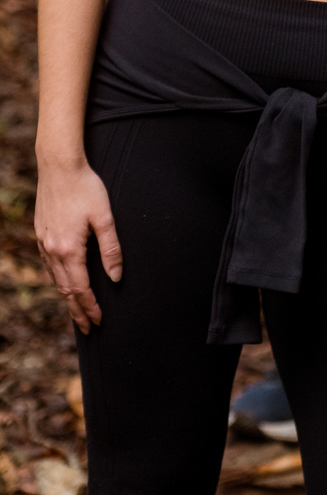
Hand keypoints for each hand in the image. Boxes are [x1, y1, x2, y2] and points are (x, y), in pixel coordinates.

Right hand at [35, 160, 122, 332]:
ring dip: (66, 298)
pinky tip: (63, 282)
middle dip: (77, 310)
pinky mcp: (41, 233)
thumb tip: (116, 276)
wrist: (59, 166)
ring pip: (54, 279)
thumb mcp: (104, 217)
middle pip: (65, 290)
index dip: (90, 307)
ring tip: (77, 312)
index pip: (80, 288)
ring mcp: (44, 242)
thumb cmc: (86, 188)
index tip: (99, 321)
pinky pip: (48, 265)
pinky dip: (57, 279)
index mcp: (69, 249)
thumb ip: (111, 249)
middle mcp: (52, 250)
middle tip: (88, 328)